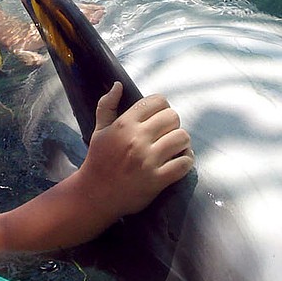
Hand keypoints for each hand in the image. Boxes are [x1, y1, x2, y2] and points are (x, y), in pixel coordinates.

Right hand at [79, 82, 192, 217]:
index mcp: (124, 124)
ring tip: (174, 147)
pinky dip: (186, 160)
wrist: (95, 195)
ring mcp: (148, 160)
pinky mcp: (157, 180)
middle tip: (166, 133)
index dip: (162, 107)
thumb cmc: (98, 160)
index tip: (158, 117)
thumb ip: (107, 106)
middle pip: (173, 117)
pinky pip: (185, 163)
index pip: (157, 101)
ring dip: (182, 142)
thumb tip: (118, 85)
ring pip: (182, 138)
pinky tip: (179, 161)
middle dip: (172, 124)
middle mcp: (137, 139)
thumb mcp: (99, 130)